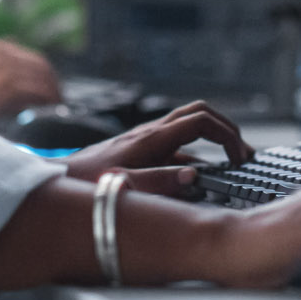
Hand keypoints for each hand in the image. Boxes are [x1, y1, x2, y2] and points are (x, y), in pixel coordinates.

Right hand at [0, 39, 61, 125]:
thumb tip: (22, 90)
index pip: (32, 59)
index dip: (45, 76)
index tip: (51, 91)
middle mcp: (0, 51)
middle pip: (41, 66)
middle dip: (52, 85)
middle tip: (57, 102)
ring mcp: (4, 66)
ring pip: (42, 78)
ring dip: (53, 95)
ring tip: (55, 109)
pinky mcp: (6, 84)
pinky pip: (38, 91)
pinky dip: (48, 102)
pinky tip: (49, 112)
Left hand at [62, 100, 253, 196]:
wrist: (58, 180)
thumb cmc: (86, 184)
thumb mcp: (124, 186)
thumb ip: (159, 182)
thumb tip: (194, 175)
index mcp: (152, 138)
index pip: (202, 121)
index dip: (227, 135)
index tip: (239, 158)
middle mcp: (151, 133)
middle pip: (199, 113)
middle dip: (226, 129)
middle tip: (243, 152)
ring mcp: (146, 139)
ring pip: (189, 127)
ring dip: (213, 140)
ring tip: (230, 164)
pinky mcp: (141, 150)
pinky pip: (176, 146)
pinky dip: (195, 155)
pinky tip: (198, 177)